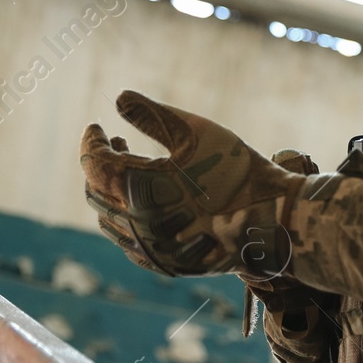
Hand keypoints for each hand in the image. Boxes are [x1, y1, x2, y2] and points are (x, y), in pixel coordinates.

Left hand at [80, 91, 302, 276]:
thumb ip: (150, 113)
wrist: (272, 216)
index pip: (93, 163)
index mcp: (136, 188)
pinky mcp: (166, 264)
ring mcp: (150, 250)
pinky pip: (130, 242)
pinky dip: (127, 218)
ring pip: (109, 220)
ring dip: (111, 192)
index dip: (90, 141)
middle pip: (96, 192)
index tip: (96, 126)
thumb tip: (120, 98)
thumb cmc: (234, 167)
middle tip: (115, 142)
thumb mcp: (193, 130)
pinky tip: (143, 202)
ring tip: (130, 168)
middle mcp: (135, 224)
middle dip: (99, 165)